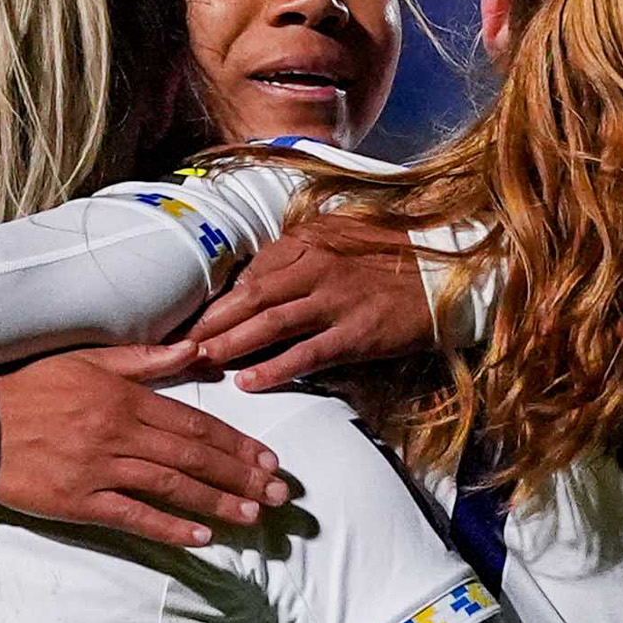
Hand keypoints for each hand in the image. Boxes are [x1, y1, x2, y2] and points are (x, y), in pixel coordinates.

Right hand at [0, 343, 288, 547]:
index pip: (195, 424)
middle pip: (193, 458)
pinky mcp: (77, 501)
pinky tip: (202, 539)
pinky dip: (170, 528)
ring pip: (171, 488)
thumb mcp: (87, 360)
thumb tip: (197, 351)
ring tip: (254, 516)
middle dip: (242, 477)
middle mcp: (117, 432)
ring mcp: (97, 468)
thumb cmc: (28, 385)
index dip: (238, 444)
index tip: (269, 460)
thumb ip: (144, 359)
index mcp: (123, 397)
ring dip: (217, 503)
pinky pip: (132, 517)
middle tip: (281, 495)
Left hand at [188, 215, 435, 390]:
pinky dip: (275, 368)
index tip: (188, 320)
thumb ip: (296, 255)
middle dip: (211, 324)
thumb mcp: (340, 239)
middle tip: (178, 347)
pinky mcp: (356, 334)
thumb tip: (251, 281)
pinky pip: (307, 353)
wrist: (445, 278)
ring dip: (231, 345)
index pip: (251, 273)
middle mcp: (318, 268)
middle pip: (251, 298)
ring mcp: (336, 302)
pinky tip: (249, 382)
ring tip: (201, 362)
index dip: (216, 299)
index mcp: (310, 244)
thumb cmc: (389, 260)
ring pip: (271, 324)